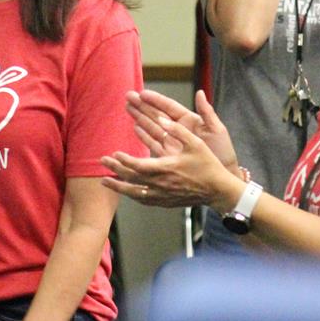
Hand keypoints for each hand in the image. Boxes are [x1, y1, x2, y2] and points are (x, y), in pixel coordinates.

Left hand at [102, 116, 243, 209]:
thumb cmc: (208, 165)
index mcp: (166, 168)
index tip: (114, 153)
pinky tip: (126, 192)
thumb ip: (178, 130)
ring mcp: (162, 196)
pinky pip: (144, 200)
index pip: (138, 166)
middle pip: (131, 179)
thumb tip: (162, 118)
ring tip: (105, 182)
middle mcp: (161, 184)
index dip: (124, 160)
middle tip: (102, 162)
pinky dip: (132, 195)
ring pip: (134, 193)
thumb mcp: (196, 143)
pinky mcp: (165, 202)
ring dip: (118, 187)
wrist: (217, 190)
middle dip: (115, 170)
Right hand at [127, 89, 237, 173]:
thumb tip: (199, 92)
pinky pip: (154, 143)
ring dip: (140, 117)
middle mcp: (179, 130)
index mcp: (190, 120)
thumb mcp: (218, 130)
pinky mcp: (169, 155)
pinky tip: (135, 127)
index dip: (156, 100)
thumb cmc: (223, 153)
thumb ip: (207, 112)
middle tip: (128, 96)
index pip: (169, 107)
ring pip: (153, 127)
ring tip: (128, 108)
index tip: (142, 93)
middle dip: (143, 105)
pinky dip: (144, 136)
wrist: (222, 178)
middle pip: (157, 115)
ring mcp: (173, 142)